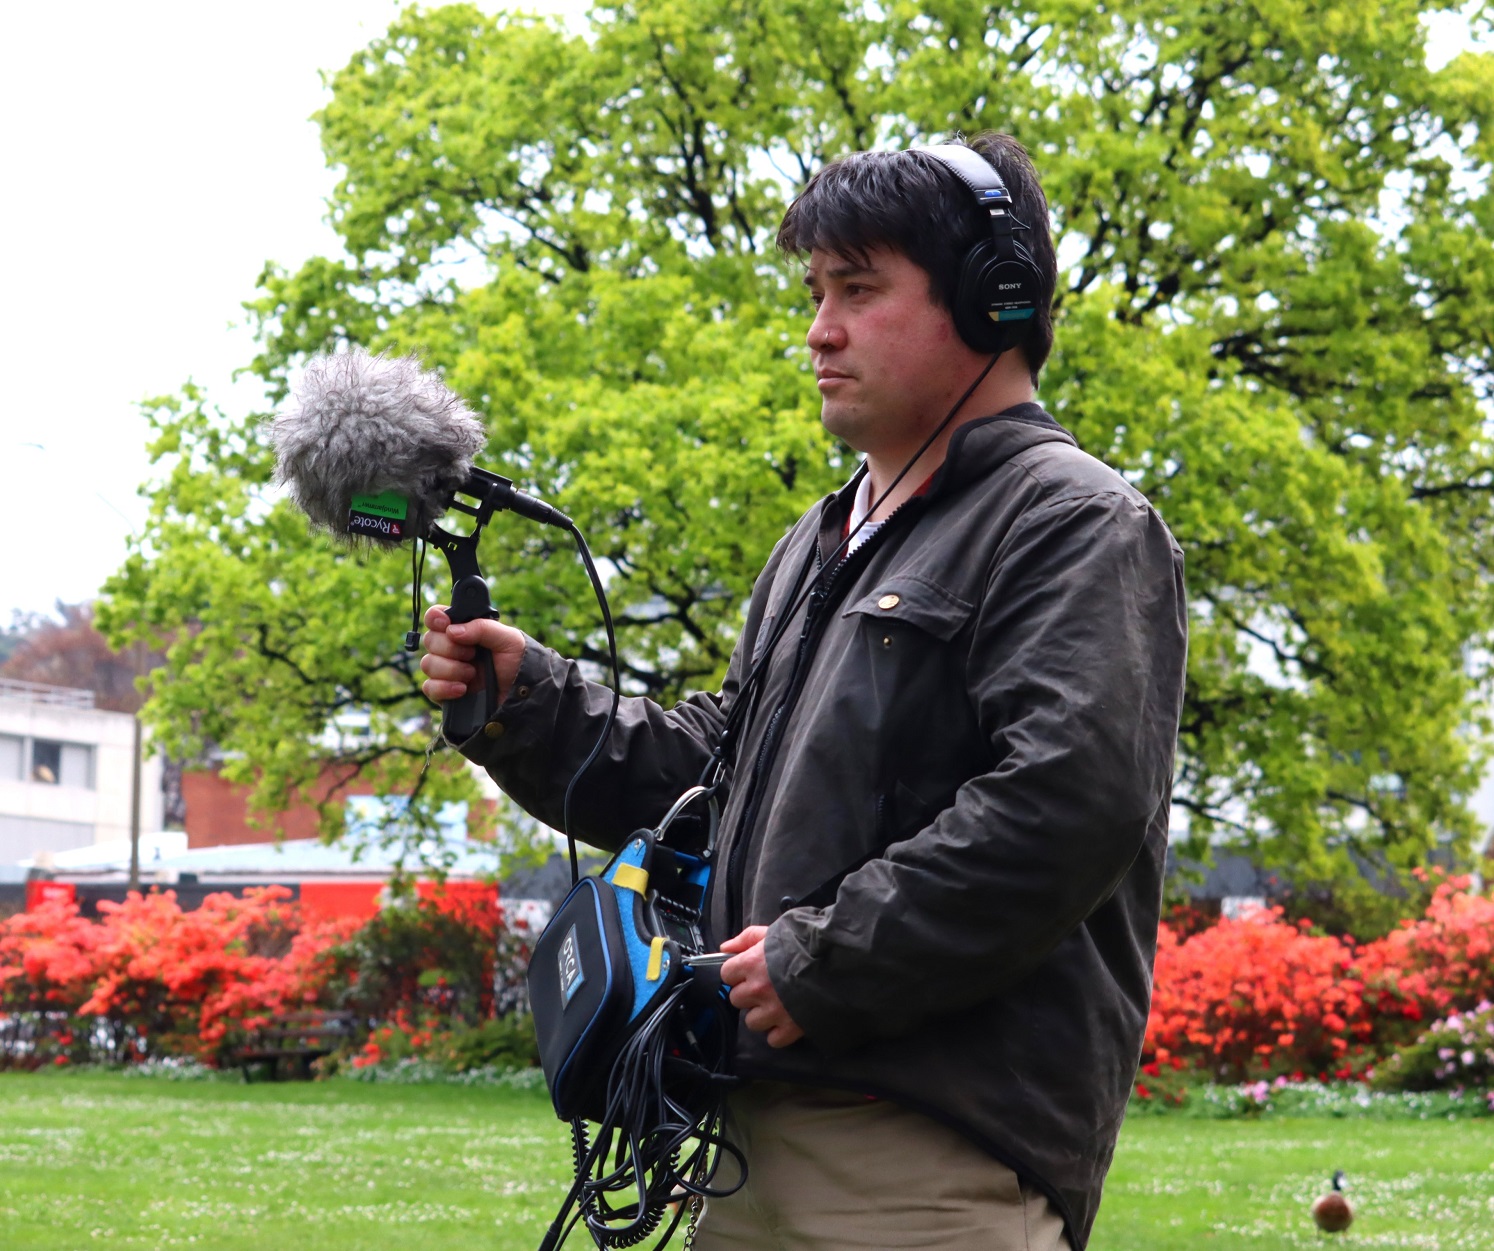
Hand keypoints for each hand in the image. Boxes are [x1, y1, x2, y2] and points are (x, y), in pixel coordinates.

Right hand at [419, 604, 526, 704]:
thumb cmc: (518, 662)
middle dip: (450, 648)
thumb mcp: (508, 639)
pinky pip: (429, 688)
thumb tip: (452, 631)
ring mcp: (446, 670)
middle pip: (430, 640)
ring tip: (473, 674)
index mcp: (464, 629)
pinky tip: (462, 689)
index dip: (435, 618)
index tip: (445, 624)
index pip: (436, 617)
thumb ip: (482, 628)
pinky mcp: (445, 692)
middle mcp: (451, 648)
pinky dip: (444, 688)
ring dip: (451, 669)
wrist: (523, 694)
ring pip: (428, 664)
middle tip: (472, 654)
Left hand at [720, 925, 803, 1048]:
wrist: (838, 962)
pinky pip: (773, 1039)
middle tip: (766, 987)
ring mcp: (772, 1011)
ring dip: (762, 1015)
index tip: (749, 971)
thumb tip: (725, 948)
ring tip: (778, 1005)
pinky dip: (779, 1032)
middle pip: (737, 999)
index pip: (726, 974)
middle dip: (749, 994)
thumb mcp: (775, 931)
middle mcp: (757, 989)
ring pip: (751, 1022)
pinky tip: (788, 1020)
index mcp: (751, 963)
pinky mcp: (790, 1028)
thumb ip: (747, 938)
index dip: (738, 973)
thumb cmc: (806, 943)